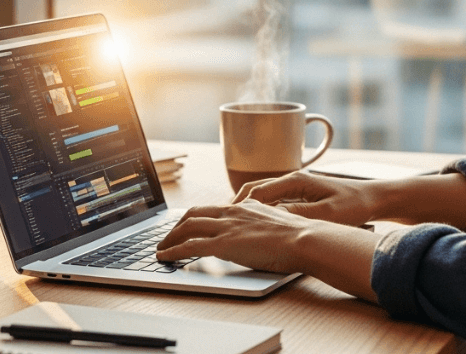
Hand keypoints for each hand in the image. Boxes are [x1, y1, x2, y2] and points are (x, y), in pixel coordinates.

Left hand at [156, 200, 314, 273]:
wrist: (304, 239)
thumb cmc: (298, 236)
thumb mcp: (276, 222)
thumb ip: (261, 223)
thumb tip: (257, 232)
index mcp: (245, 207)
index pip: (212, 209)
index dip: (195, 218)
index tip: (187, 225)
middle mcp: (232, 212)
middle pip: (194, 214)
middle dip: (177, 226)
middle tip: (168, 237)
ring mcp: (227, 227)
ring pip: (187, 227)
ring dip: (170, 238)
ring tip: (161, 249)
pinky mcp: (224, 244)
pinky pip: (190, 246)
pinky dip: (173, 251)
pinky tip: (165, 258)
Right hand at [233, 172, 377, 226]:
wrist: (375, 198)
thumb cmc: (354, 205)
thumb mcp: (326, 213)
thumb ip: (297, 214)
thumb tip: (269, 216)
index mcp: (296, 180)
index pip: (257, 191)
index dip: (239, 206)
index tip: (226, 219)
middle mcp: (292, 179)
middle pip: (254, 189)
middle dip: (235, 205)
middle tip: (220, 222)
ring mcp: (296, 186)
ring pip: (261, 194)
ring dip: (246, 207)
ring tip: (231, 223)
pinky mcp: (301, 194)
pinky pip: (272, 200)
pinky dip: (259, 209)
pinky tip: (255, 224)